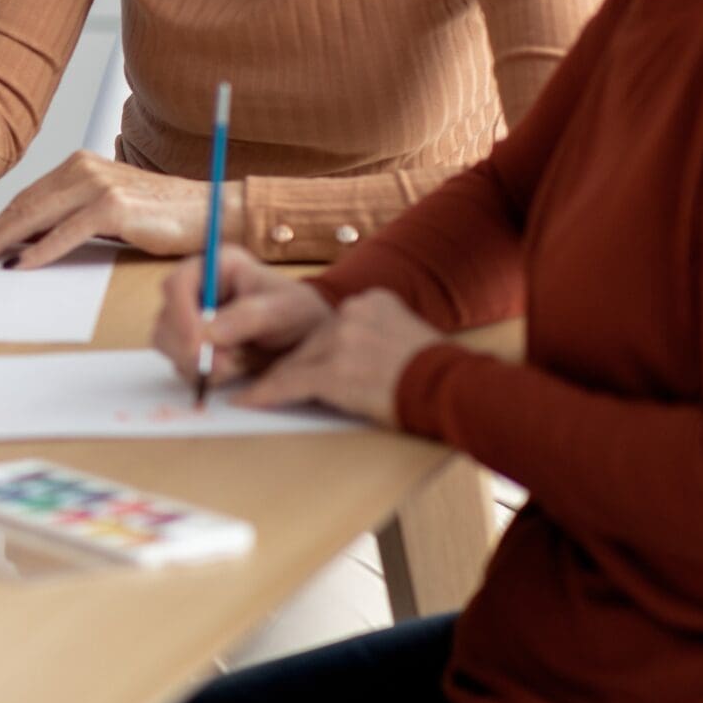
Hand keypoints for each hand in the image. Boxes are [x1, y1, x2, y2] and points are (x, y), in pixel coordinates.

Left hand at [0, 150, 239, 268]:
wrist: (213, 210)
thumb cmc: (162, 216)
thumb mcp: (108, 210)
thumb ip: (71, 216)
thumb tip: (25, 240)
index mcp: (80, 166)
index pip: (26, 197)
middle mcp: (85, 169)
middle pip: (24, 205)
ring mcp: (99, 185)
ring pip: (37, 216)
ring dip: (3, 241)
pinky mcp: (115, 206)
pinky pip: (67, 233)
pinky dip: (39, 250)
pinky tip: (18, 265)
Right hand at [152, 247, 328, 384]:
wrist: (312, 341)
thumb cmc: (302, 314)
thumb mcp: (284, 310)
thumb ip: (247, 318)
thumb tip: (205, 334)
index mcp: (216, 266)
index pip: (178, 283)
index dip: (181, 314)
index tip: (198, 345)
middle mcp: (197, 289)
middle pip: (166, 317)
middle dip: (189, 346)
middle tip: (224, 366)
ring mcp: (191, 318)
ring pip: (167, 343)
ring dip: (195, 362)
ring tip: (235, 367)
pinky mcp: (193, 344)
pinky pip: (180, 362)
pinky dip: (200, 373)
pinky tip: (231, 371)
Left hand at [236, 287, 441, 427]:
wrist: (455, 390)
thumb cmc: (441, 376)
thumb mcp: (410, 335)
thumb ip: (380, 332)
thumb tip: (358, 351)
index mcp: (373, 301)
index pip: (330, 325)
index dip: (314, 347)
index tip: (301, 358)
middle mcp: (353, 313)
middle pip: (308, 343)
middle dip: (290, 364)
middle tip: (263, 378)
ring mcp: (341, 341)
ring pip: (295, 362)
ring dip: (273, 381)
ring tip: (251, 392)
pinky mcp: (333, 372)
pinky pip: (287, 383)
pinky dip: (264, 393)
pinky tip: (247, 401)